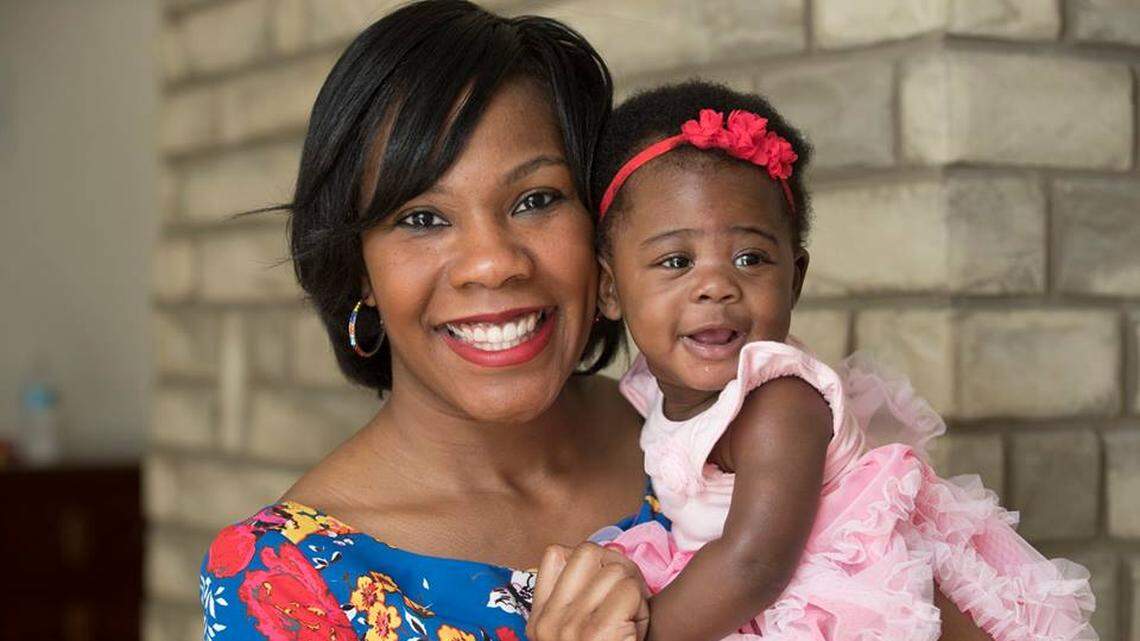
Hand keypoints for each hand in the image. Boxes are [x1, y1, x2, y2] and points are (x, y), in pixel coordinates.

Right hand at [527, 542, 649, 640]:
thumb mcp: (578, 631)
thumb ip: (581, 597)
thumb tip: (611, 552)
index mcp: (541, 619)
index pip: (555, 554)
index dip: (590, 560)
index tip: (605, 585)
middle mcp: (549, 621)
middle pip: (588, 550)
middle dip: (616, 565)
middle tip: (626, 595)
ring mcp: (570, 626)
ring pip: (616, 569)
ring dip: (634, 592)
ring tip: (630, 619)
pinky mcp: (596, 632)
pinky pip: (629, 590)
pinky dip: (641, 607)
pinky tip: (633, 629)